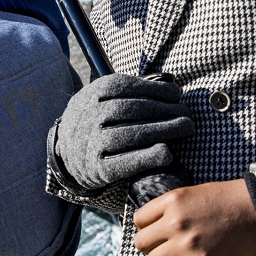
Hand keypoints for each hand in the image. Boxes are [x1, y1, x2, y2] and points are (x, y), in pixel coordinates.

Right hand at [54, 73, 194, 193]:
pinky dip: (147, 158)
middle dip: (164, 109)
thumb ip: (132, 90)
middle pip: (131, 110)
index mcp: (92, 94)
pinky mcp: (97, 169)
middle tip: (188, 113)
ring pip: (129, 135)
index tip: (177, 94)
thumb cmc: (98, 121)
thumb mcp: (105, 98)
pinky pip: (124, 163)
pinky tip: (167, 153)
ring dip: (162, 129)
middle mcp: (90, 117)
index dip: (156, 90)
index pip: (126, 87)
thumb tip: (171, 86)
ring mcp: (91, 143)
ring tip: (186, 127)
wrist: (67, 153)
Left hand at [132, 178, 255, 255]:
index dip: (146, 228)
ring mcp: (187, 245)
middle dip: (152, 246)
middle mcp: (175, 222)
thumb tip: (152, 225)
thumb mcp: (194, 193)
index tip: (157, 232)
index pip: (138, 220)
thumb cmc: (229, 200)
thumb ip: (170, 207)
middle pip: (141, 244)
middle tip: (166, 247)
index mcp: (172, 201)